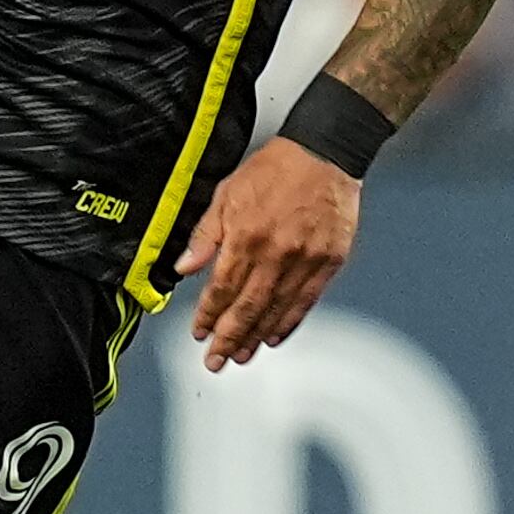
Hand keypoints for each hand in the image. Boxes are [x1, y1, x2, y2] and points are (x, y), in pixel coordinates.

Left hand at [180, 137, 356, 369]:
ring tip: (241, 355)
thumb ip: (206, 234)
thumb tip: (184, 266)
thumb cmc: (278, 168)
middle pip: (247, 308)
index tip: (199, 332)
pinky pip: (305, 302)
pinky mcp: (328, 263)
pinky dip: (288, 323)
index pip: (222, 288)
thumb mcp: (228, 192)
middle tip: (215, 360)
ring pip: (275, 311)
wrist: (326, 152)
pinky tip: (275, 336)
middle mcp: (276, 254)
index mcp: (247, 236)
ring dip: (255, 337)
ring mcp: (305, 261)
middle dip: (227, 338)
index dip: (208, 315)